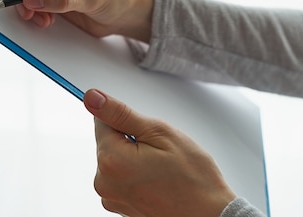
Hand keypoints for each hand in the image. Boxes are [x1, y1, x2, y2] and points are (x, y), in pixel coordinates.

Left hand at [83, 89, 236, 216]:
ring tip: (161, 168)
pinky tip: (158, 180)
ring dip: (135, 156)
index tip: (143, 128)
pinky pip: (122, 177)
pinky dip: (137, 173)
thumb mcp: (158, 132)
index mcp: (111, 160)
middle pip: (108, 141)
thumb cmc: (193, 178)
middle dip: (131, 139)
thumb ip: (120, 113)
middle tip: (159, 150)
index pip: (101, 121)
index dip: (125, 119)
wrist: (210, 214)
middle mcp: (104, 182)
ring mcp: (111, 197)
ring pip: (116, 158)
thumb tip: (92, 97)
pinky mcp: (120, 206)